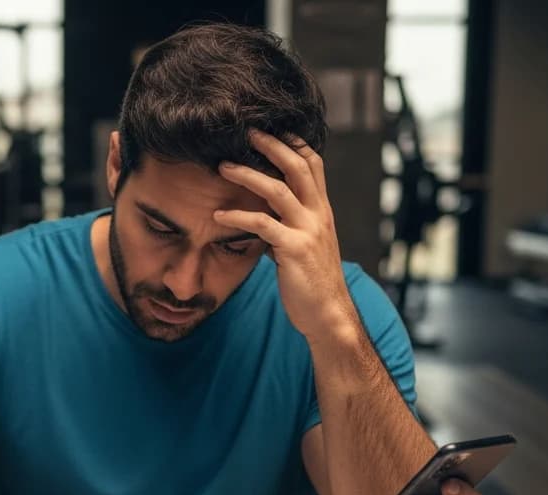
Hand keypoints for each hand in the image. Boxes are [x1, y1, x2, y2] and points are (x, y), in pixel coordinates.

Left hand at [213, 131, 350, 339]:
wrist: (329, 314)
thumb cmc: (312, 282)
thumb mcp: (305, 245)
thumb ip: (289, 225)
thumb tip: (263, 216)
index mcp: (322, 210)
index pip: (313, 163)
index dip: (293, 142)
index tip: (270, 128)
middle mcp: (319, 214)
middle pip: (298, 166)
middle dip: (271, 145)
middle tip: (245, 133)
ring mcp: (308, 231)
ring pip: (278, 190)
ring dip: (247, 175)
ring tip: (222, 168)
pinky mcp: (294, 250)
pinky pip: (262, 224)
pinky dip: (237, 217)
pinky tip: (218, 216)